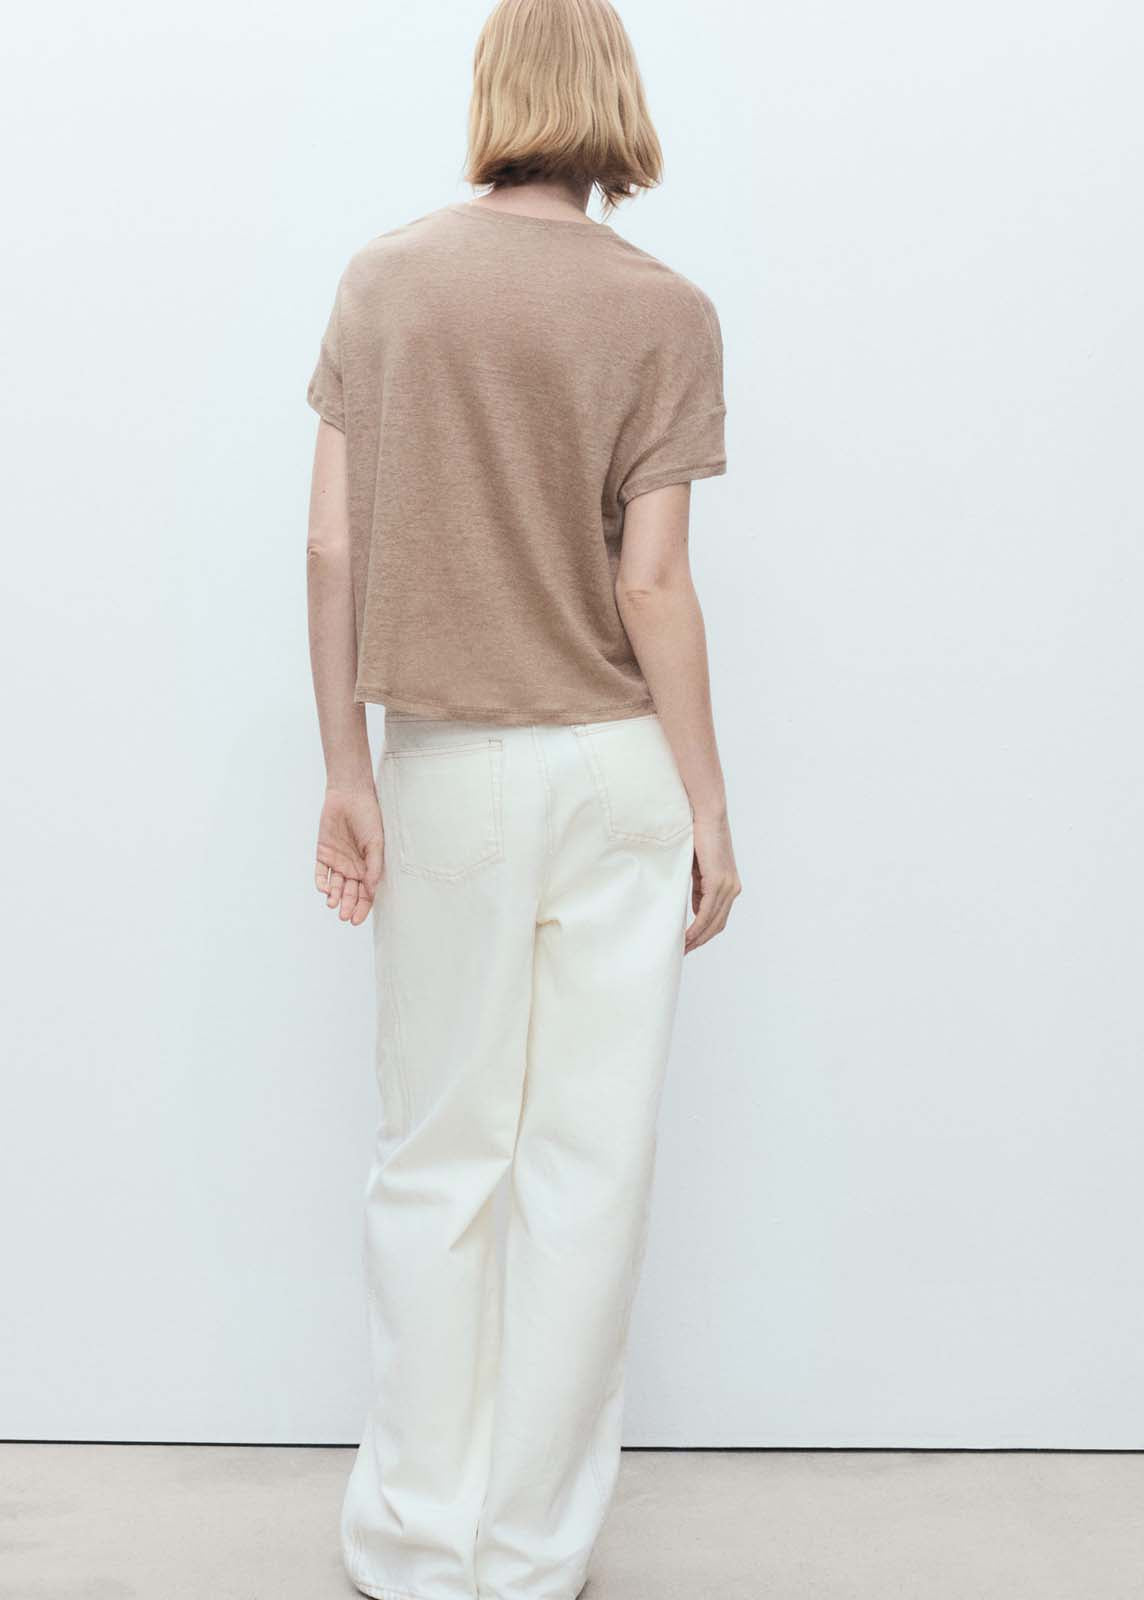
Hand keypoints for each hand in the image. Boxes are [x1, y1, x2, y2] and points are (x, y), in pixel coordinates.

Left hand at [314, 784, 383, 926]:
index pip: (366, 893)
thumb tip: (371, 890)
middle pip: (350, 893)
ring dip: (334, 896)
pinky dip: (321, 882)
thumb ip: (373, 866)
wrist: (350, 796)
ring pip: (335, 886)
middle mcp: (353, 867)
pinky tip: (323, 889)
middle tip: (344, 916)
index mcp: (369, 867)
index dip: (362, 908)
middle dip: (347, 906)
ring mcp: (338, 861)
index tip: (356, 920)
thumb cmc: (369, 817)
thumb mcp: (376, 843)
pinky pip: (321, 872)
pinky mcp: (323, 853)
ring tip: (333, 904)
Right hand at [686, 813, 741, 953]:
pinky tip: (686, 936)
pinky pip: (707, 912)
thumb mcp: (697, 868)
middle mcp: (732, 888)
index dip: (703, 934)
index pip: (717, 918)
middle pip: (717, 925)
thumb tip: (693, 906)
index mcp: (728, 886)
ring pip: (712, 922)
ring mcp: (727, 886)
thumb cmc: (698, 835)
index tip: (687, 944)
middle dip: (699, 941)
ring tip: (680, 948)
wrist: (705, 813)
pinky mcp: (718, 881)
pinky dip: (696, 927)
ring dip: (696, 938)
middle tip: (681, 952)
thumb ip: (698, 887)